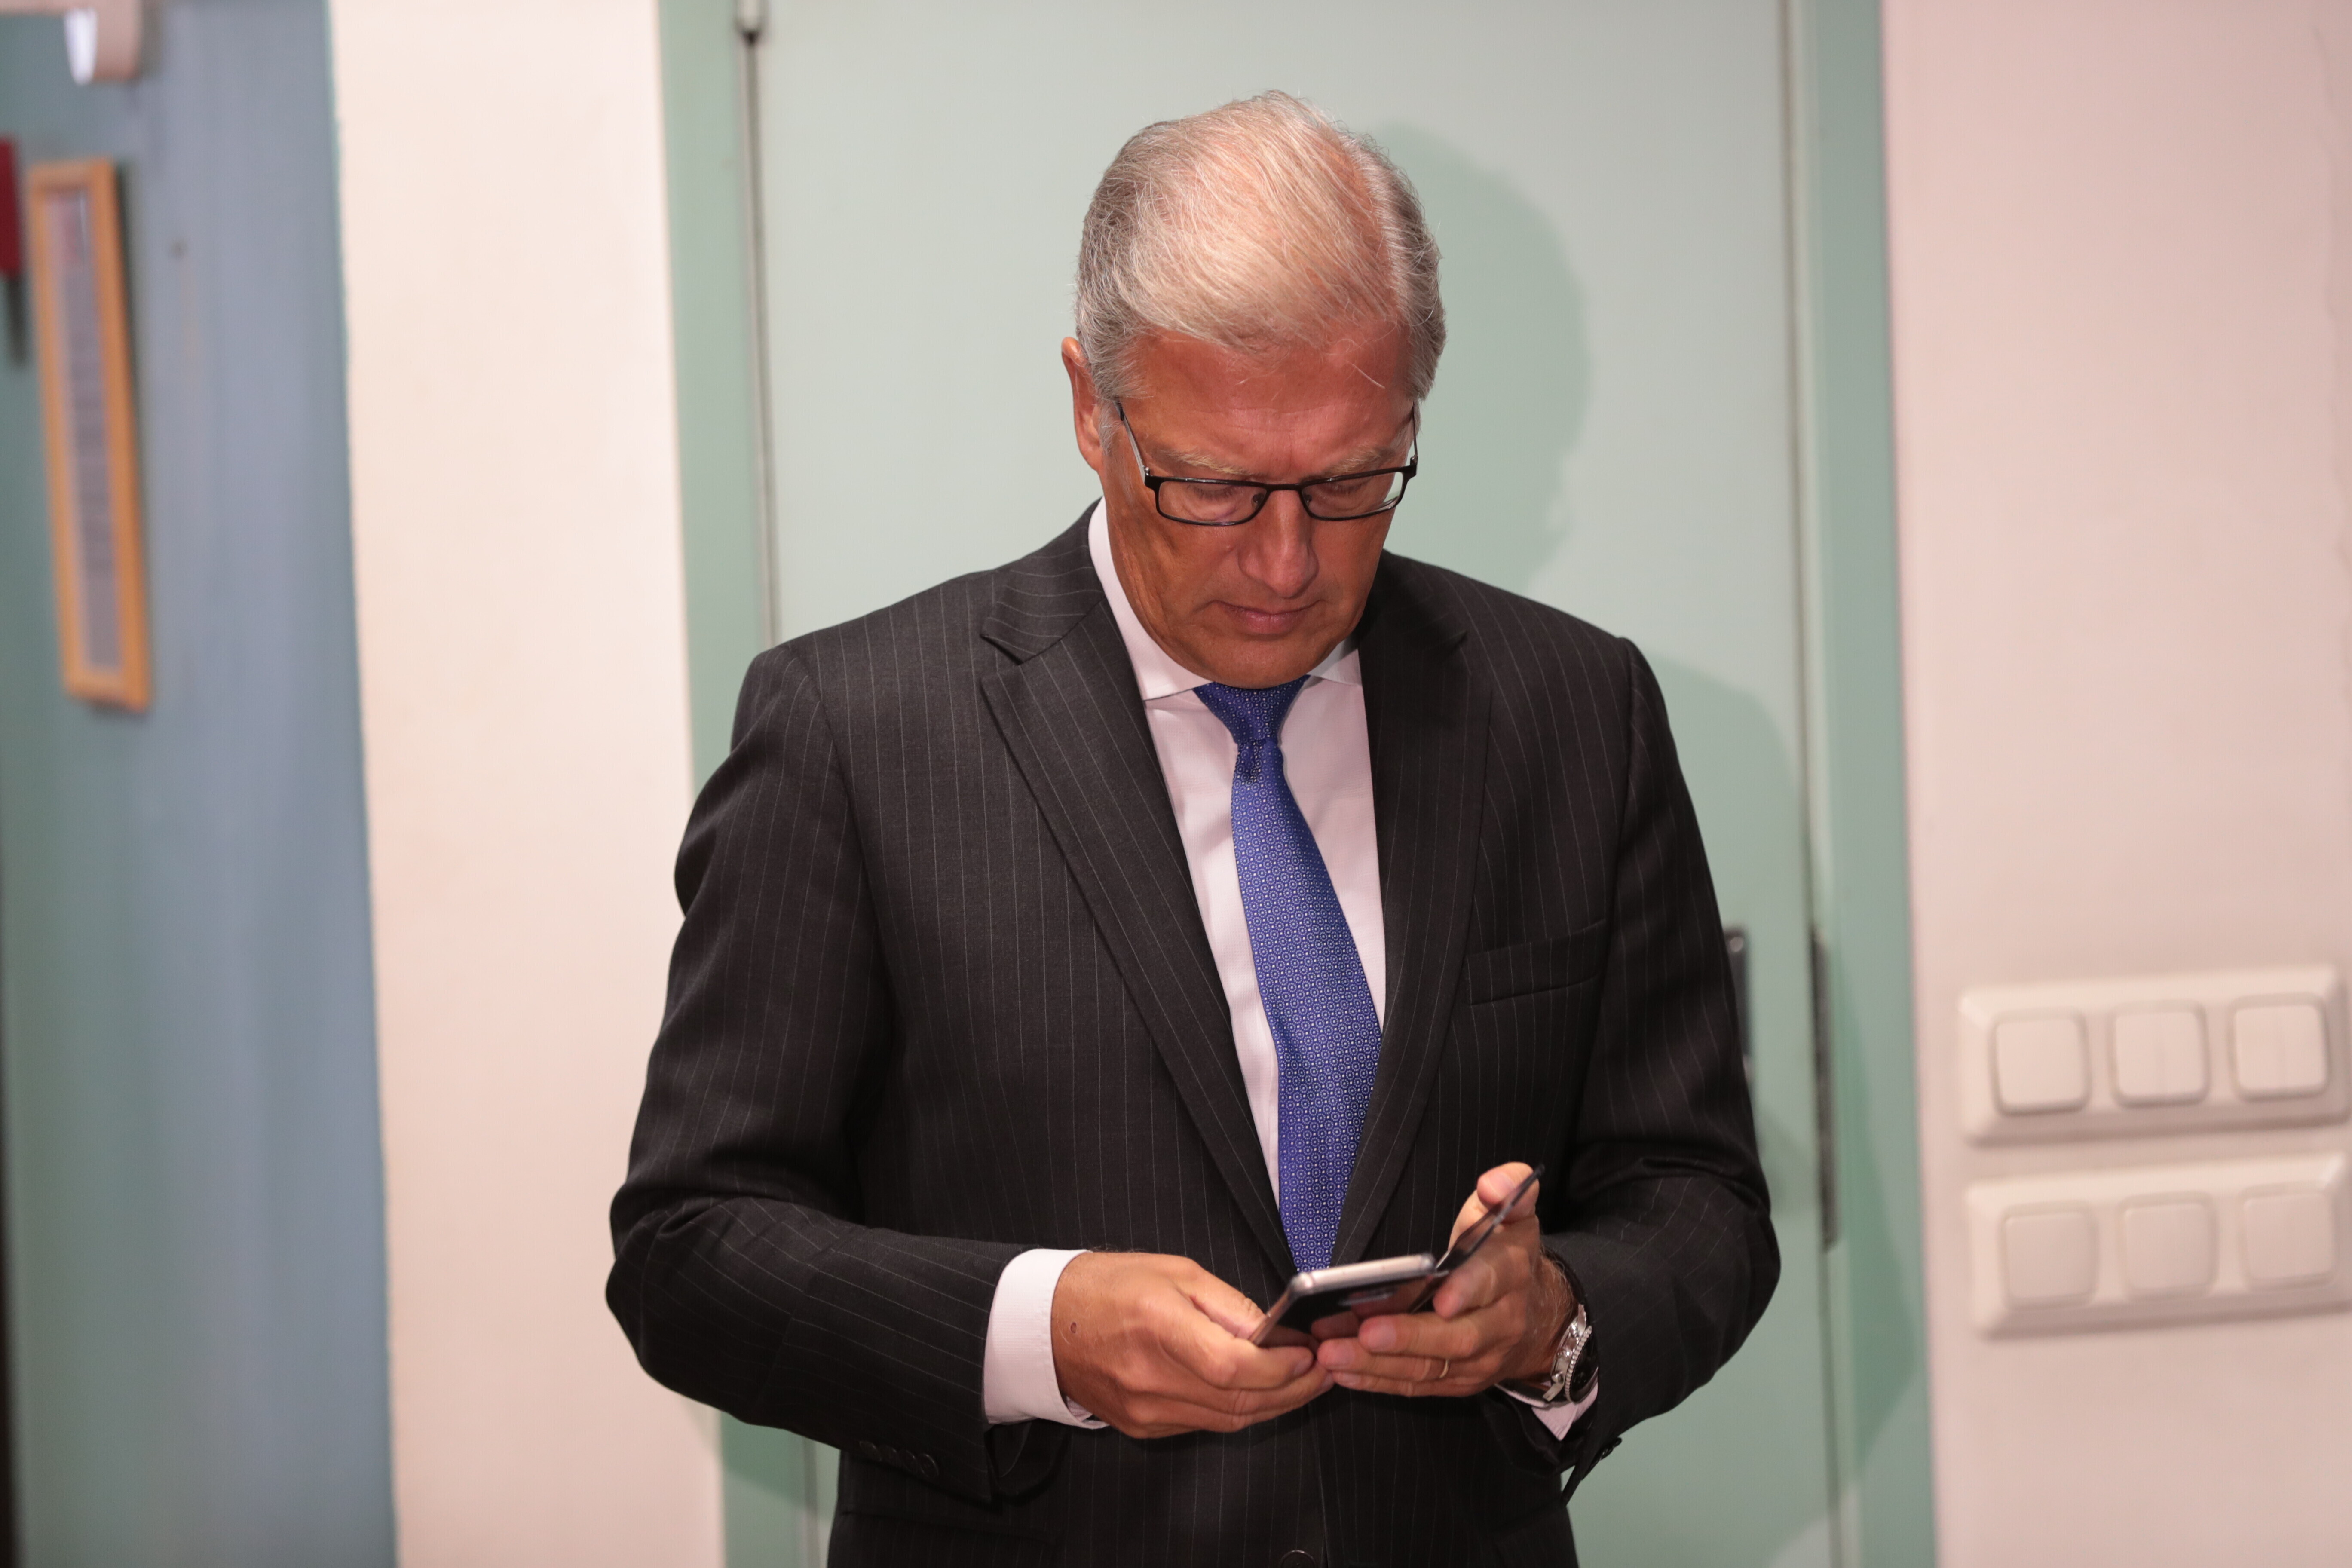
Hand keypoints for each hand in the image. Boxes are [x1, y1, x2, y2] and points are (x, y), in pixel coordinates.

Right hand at [1051, 1251, 1331, 1438]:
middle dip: (1294, 1389)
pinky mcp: (1144, 1427)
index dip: (1282, 1367)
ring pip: (1229, 1419)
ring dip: (1274, 1404)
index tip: (1310, 1353)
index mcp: (1159, 1326)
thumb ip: (1230, 1306)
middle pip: (1239, 1400)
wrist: (1046, 1324)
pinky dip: (1238, 1410)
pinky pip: (1204, 1424)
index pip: (1235, 1367)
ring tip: (1305, 1382)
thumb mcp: (1176, 1272)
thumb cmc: (1109, 1286)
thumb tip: (1277, 1334)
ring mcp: (1145, 1410)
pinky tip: (1259, 1392)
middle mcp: (1150, 1377)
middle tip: (1324, 1370)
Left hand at [1314, 1162, 1571, 1397]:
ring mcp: (1479, 1360)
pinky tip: (1342, 1371)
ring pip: (1430, 1367)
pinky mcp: (1457, 1382)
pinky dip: (1378, 1380)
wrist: (1539, 1317)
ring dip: (1379, 1363)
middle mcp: (1500, 1323)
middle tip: (1364, 1331)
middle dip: (1408, 1336)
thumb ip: (1508, 1192)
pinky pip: (1417, 1385)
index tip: (1441, 1297)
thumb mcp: (1515, 1216)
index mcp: (1512, 1274)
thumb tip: (1493, 1184)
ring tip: (1332, 1352)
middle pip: (1456, 1337)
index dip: (1468, 1289)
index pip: (1492, 1280)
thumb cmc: (1507, 1256)